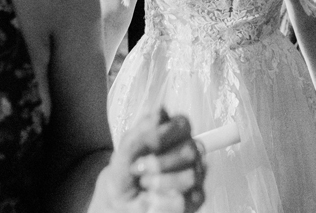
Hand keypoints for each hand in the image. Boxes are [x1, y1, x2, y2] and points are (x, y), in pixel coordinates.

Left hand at [89, 108, 204, 212]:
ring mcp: (195, 175)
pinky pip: (185, 200)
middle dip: (159, 163)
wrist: (120, 201)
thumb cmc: (126, 171)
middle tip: (138, 168)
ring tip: (144, 184)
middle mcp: (189, 151)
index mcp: (175, 133)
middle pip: (190, 151)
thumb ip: (141, 132)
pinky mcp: (195, 198)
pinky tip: (151, 199)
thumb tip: (157, 114)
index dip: (166, 133)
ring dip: (160, 182)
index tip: (148, 142)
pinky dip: (162, 202)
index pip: (183, 124)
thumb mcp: (125, 151)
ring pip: (191, 177)